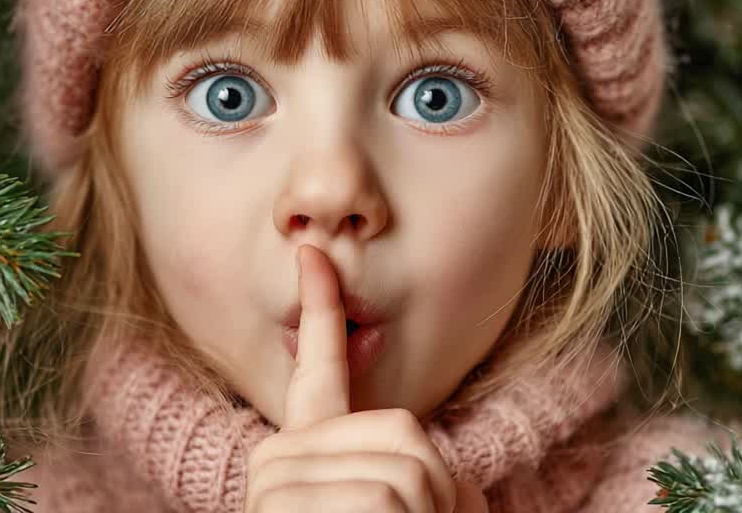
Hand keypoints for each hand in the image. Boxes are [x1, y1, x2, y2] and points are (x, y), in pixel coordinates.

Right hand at [243, 244, 489, 512]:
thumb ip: (434, 491)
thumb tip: (469, 492)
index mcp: (308, 444)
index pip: (318, 363)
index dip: (320, 303)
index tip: (312, 253)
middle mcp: (281, 453)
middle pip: (404, 429)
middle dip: (432, 489)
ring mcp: (273, 478)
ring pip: (401, 474)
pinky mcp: (272, 503)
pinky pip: (378, 497)